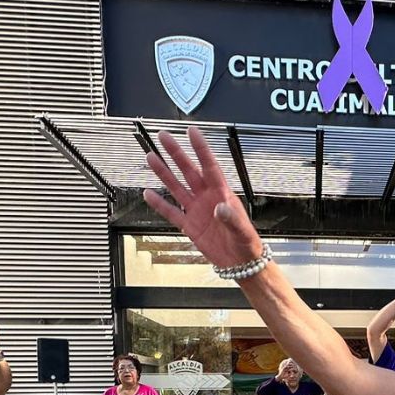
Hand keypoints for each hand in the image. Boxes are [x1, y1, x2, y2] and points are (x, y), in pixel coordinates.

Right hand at [142, 127, 264, 268]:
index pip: (209, 166)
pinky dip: (159, 204)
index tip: (192, 132)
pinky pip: (171, 212)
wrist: (240, 263)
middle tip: (164, 136)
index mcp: (222, 194)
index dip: (200, 149)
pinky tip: (149, 193)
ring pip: (176, 187)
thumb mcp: (242, 230)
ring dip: (164, 173)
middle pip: (188, 170)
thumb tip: (219, 208)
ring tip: (151, 157)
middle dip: (176, 153)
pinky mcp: (189, 225)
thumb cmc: (246, 243)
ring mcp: (196, 210)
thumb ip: (231, 218)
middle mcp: (207, 198)